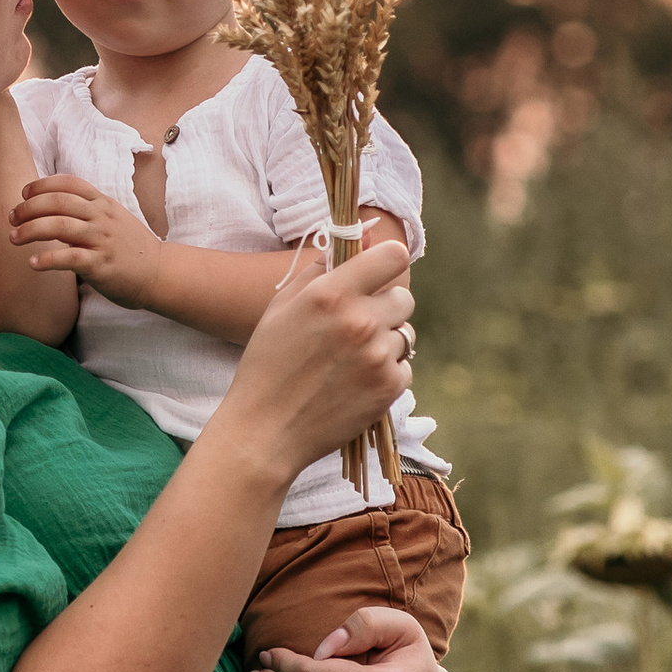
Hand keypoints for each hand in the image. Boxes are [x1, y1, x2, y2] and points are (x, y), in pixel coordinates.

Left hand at [9, 174, 164, 307]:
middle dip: (28, 207)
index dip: (42, 185)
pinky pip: (69, 258)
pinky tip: (33, 263)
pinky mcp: (101, 265)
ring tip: (13, 238)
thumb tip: (52, 208)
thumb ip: (87, 211)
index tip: (24, 193)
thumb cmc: (130, 247)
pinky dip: (47, 259)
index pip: (69, 183)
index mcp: (103, 203)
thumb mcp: (113, 218)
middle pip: (57, 202)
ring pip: (59, 226)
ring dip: (30, 230)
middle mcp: (101, 217)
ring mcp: (101, 240)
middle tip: (12, 217)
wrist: (159, 273)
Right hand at [218, 236, 412, 488]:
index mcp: (331, 294)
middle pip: (404, 297)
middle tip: (358, 325)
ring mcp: (378, 356)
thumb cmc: (267, 364)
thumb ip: (319, 269)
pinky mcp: (389, 388)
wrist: (266, 430)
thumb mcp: (281, 307)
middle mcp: (360, 321)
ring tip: (352, 359)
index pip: (393, 257)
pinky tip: (355, 382)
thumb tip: (356, 241)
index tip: (379, 272)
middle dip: (385, 307)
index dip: (388, 261)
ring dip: (386, 342)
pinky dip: (386, 373)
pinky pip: (404, 368)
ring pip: (405, 335)